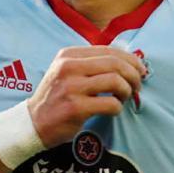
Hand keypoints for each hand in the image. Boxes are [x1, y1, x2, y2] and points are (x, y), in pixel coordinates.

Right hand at [27, 46, 145, 146]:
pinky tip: (113, 110)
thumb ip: (91, 63)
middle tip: (137, 86)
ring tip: (124, 98)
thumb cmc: (57, 97)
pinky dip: (118, 107)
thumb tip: (129, 61)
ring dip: (127, 91)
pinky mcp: (75, 108)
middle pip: (115, 63)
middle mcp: (68, 67)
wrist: (33, 122)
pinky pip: (110, 103)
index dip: (131, 59)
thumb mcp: (67, 72)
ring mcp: (71, 87)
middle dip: (133, 75)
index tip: (140, 70)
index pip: (109, 50)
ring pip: (115, 81)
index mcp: (68, 55)